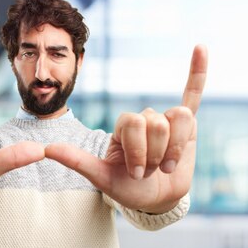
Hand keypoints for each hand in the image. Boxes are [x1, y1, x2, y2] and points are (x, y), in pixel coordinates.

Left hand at [45, 45, 207, 212]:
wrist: (156, 200)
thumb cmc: (128, 189)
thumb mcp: (102, 178)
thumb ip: (77, 161)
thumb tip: (47, 148)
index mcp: (123, 127)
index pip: (133, 123)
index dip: (138, 151)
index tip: (135, 174)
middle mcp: (144, 119)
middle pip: (156, 122)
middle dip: (155, 153)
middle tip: (150, 170)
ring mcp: (167, 121)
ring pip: (180, 117)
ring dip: (175, 148)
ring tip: (167, 166)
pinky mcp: (187, 127)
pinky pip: (193, 94)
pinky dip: (198, 71)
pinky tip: (200, 47)